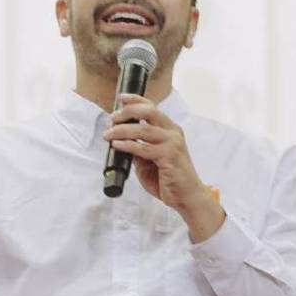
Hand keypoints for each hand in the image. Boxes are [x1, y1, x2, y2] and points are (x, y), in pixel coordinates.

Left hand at [103, 93, 224, 241]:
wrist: (187, 196)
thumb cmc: (170, 179)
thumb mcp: (149, 161)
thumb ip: (139, 150)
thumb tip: (123, 142)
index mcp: (170, 130)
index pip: (153, 108)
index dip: (137, 100)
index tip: (122, 98)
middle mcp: (173, 133)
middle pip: (149, 112)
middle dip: (128, 112)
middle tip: (113, 118)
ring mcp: (172, 144)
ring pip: (143, 130)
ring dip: (122, 130)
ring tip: (108, 134)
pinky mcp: (168, 157)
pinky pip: (143, 148)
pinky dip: (128, 145)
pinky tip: (117, 145)